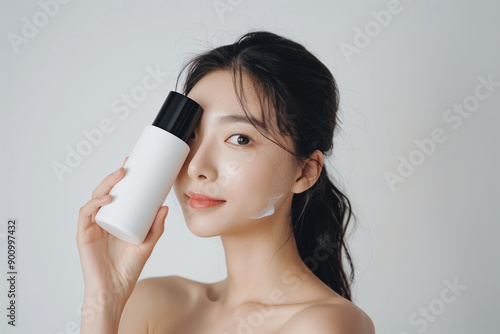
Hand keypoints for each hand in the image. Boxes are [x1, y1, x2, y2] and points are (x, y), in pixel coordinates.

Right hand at [76, 156, 168, 302]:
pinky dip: (95, 203)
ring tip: (120, 176)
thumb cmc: (128, 269)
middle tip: (128, 166)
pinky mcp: (84, 234)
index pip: (118, 195)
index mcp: (116, 220)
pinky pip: (86, 213)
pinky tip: (108, 198)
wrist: (114, 290)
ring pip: (95, 198)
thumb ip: (156, 228)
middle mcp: (103, 220)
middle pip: (105, 192)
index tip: (134, 165)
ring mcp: (92, 226)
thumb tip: (165, 207)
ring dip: (106, 185)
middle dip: (115, 177)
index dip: (123, 180)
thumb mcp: (147, 244)